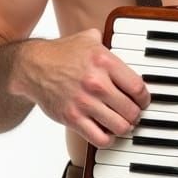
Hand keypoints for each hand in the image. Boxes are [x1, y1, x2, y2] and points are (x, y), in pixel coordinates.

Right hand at [10, 29, 150, 146]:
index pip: (138, 87)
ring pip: (120, 127)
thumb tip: (122, 37)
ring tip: (122, 123)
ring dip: (124, 128)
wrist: (32, 66)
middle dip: (136, 114)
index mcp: (104, 61)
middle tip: (133, 114)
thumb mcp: (88, 38)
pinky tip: (106, 132)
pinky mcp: (72, 118)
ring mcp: (84, 102)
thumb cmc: (61, 53)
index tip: (143, 101)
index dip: (145, 98)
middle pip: (132, 110)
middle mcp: (96, 83)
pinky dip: (108, 139)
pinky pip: (100, 138)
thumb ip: (108, 39)